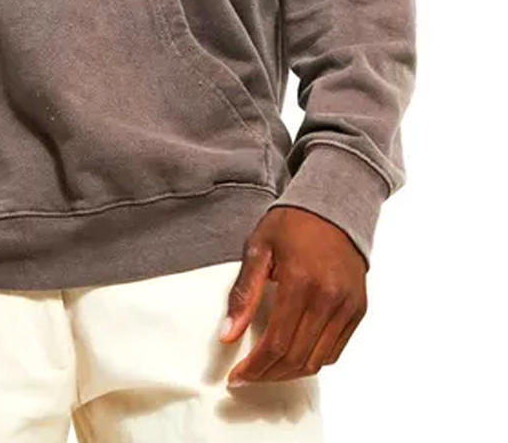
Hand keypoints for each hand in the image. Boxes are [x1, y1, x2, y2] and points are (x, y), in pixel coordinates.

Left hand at [218, 205, 367, 385]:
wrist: (333, 208)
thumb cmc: (291, 224)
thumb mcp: (257, 248)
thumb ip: (243, 293)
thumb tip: (227, 334)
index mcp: (300, 282)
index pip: (277, 342)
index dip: (255, 367)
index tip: (237, 376)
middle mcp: (329, 298)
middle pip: (297, 358)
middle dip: (268, 374)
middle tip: (247, 376)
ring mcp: (347, 306)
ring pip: (318, 360)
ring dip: (290, 373)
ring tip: (266, 370)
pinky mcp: (358, 309)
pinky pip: (335, 351)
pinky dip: (312, 360)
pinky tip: (292, 356)